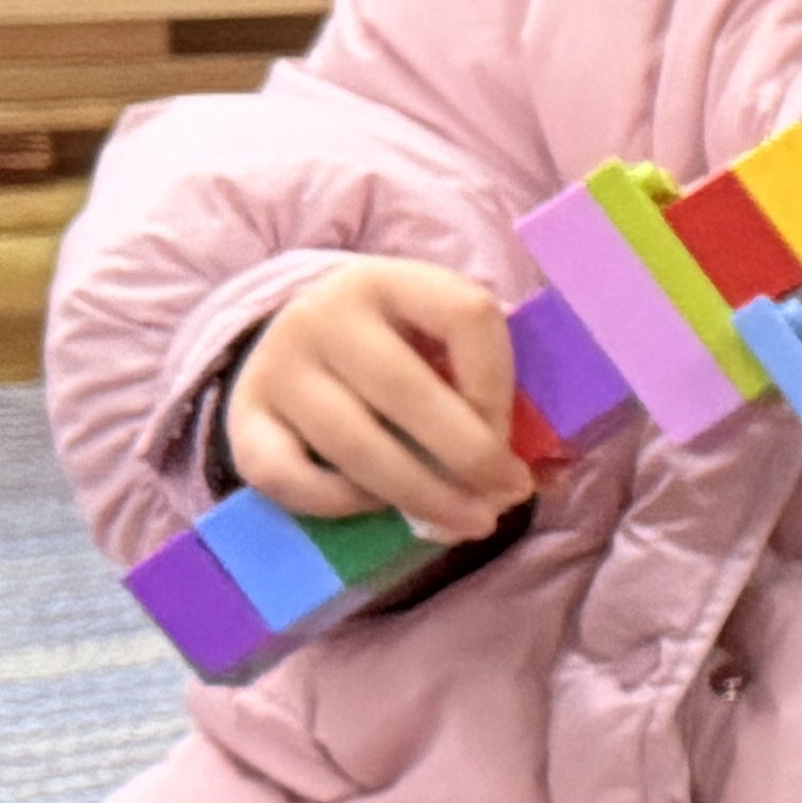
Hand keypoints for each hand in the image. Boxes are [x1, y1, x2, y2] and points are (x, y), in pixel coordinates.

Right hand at [233, 257, 532, 537]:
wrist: (300, 343)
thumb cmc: (402, 350)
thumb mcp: (449, 348)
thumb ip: (502, 394)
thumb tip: (557, 470)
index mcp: (393, 280)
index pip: (465, 316)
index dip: (500, 385)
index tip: (517, 436)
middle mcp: (324, 315)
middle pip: (405, 390)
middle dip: (469, 455)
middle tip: (508, 496)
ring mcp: (277, 367)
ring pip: (352, 441)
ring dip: (421, 493)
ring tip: (469, 522)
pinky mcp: (244, 420)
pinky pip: (289, 476)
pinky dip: (343, 503)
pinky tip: (385, 509)